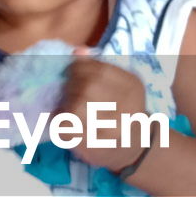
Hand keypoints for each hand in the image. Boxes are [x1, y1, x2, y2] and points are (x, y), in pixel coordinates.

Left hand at [60, 50, 148, 171]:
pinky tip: (68, 124)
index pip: (96, 69)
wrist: (134, 146)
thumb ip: (98, 66)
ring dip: (66, 105)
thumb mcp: (119, 84)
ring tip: (71, 110)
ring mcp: (112, 128)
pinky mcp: (95, 145)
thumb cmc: (122, 109)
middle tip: (72, 94)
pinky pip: (67, 127)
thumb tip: (77, 51)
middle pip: (85, 86)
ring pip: (74, 106)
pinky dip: (61, 123)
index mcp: (131, 85)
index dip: (78, 70)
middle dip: (71, 88)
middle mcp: (126, 105)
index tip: (74, 75)